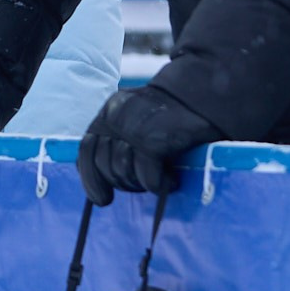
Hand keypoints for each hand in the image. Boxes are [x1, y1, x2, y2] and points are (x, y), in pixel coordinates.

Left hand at [78, 84, 218, 204]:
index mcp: (109, 112)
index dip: (91, 179)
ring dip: (139, 184)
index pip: (86, 150)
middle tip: (144, 184)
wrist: (204, 92)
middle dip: (121, 182)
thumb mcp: (136, 123)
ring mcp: (135, 125)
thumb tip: (99, 182)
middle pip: (103, 163)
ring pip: (121, 169)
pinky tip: (171, 181)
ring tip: (159, 180)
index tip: (103, 198)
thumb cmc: (171, 117)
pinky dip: (157, 184)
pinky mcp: (155, 138)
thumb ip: (116, 143)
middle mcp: (117, 115)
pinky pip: (146, 174)